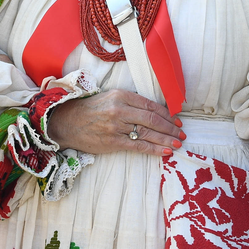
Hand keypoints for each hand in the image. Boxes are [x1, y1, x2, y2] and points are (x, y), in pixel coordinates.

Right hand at [45, 90, 183, 155]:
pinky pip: (138, 147)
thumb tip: (156, 112)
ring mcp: (116, 127)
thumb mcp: (110, 97)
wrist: (67, 122)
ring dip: (166, 139)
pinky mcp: (112, 142)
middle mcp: (120, 110)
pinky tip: (165, 152)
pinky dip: (154, 149)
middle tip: (181, 134)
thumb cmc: (90, 110)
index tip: (177, 120)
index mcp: (121, 95)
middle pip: (153, 120)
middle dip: (170, 128)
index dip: (167, 114)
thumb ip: (131, 102)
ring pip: (148, 133)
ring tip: (178, 143)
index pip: (150, 105)